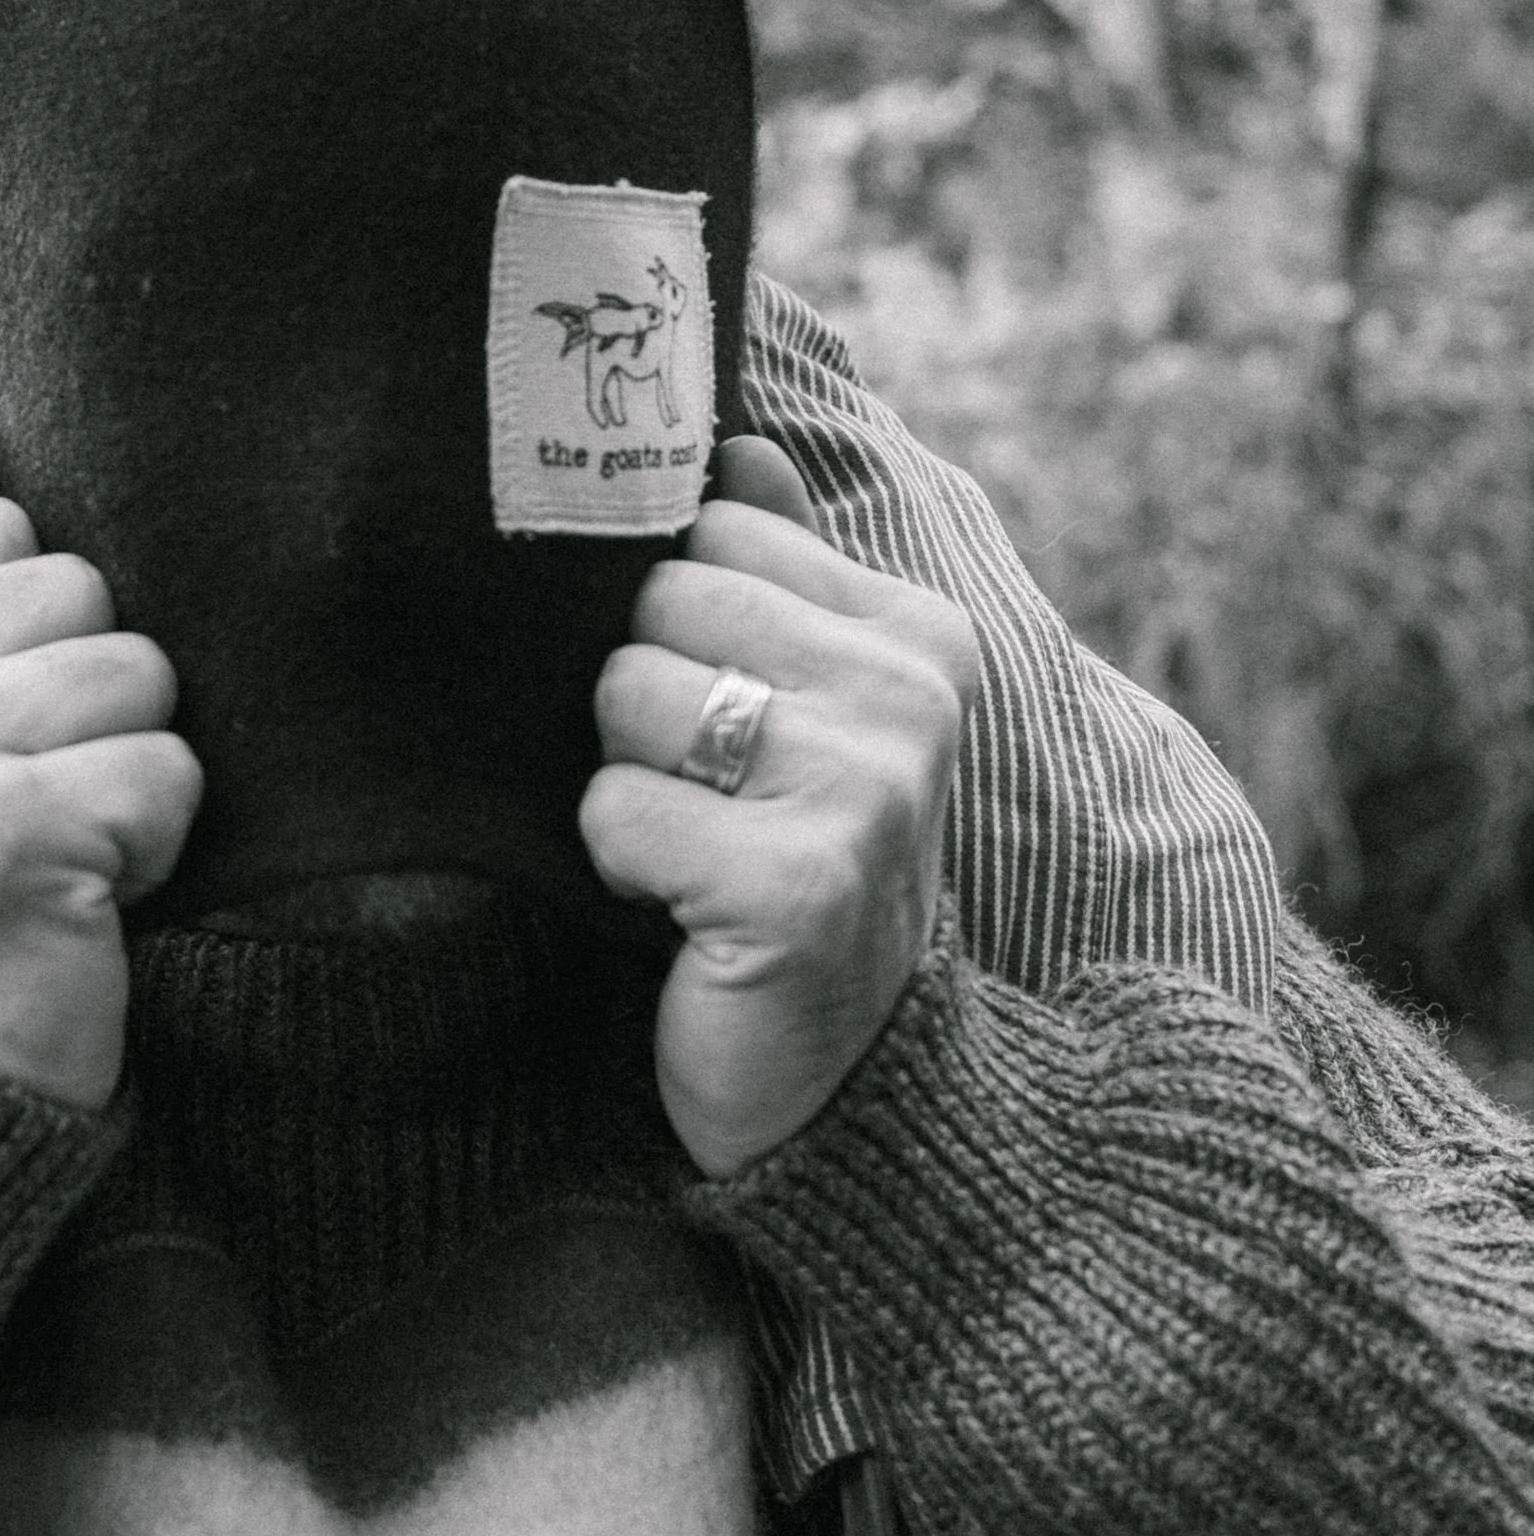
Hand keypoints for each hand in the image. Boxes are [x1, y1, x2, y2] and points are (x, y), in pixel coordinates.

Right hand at [0, 412, 202, 1108]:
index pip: (3, 529)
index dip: (29, 637)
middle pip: (79, 588)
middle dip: (89, 698)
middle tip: (23, 804)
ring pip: (136, 672)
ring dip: (127, 770)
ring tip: (53, 849)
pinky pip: (168, 769)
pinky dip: (155, 844)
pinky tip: (81, 900)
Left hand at [581, 436, 980, 1179]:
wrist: (848, 1093)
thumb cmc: (804, 870)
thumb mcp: (815, 709)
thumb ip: (784, 567)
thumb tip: (736, 442)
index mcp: (920, 634)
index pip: (715, 532)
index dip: (681, 625)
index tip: (731, 720)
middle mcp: (909, 697)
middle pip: (660, 600)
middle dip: (641, 701)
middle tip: (706, 795)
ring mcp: (864, 790)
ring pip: (624, 693)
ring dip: (627, 780)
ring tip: (696, 848)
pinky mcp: (796, 887)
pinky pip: (614, 808)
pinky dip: (620, 863)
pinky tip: (682, 911)